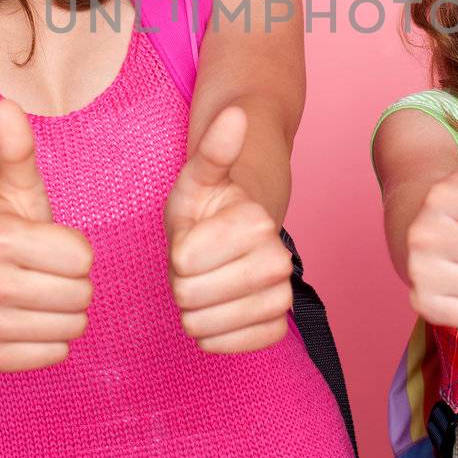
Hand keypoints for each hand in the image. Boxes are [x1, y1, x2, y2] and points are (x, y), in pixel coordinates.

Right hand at [0, 100, 94, 372]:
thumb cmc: (3, 221)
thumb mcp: (17, 184)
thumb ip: (18, 148)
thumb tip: (6, 105)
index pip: (83, 259)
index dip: (74, 250)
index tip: (48, 243)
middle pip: (79, 296)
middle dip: (72, 282)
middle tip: (45, 270)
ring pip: (70, 329)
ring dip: (63, 312)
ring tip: (38, 292)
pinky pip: (51, 356)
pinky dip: (50, 341)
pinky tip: (30, 318)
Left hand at [166, 106, 293, 353]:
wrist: (237, 238)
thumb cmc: (209, 206)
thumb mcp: (198, 176)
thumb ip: (214, 149)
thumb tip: (235, 112)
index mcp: (255, 221)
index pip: (185, 260)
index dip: (176, 254)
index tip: (191, 239)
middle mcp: (277, 259)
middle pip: (192, 296)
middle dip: (182, 283)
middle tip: (196, 264)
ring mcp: (281, 294)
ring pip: (208, 326)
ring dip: (195, 310)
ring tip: (205, 284)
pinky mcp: (278, 325)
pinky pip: (234, 345)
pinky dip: (216, 335)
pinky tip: (218, 311)